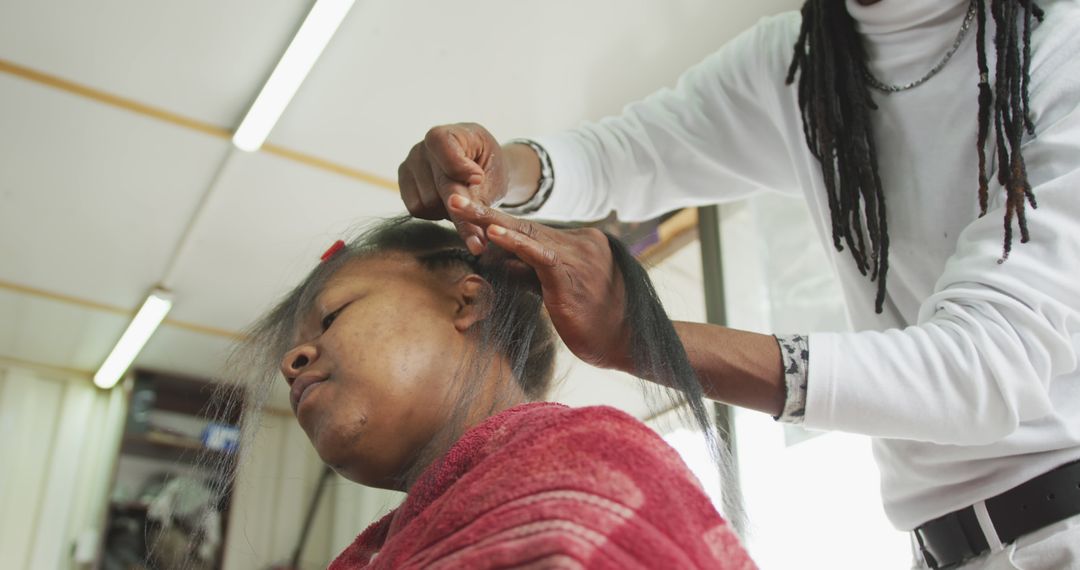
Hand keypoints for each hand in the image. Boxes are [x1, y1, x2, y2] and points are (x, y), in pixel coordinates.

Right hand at [399, 123, 507, 253]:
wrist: (478, 171)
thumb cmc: (489, 171)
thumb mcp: (492, 179)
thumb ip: (476, 195)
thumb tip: (457, 207)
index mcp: (449, 134)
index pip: (443, 146)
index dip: (459, 167)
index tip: (478, 179)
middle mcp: (423, 147)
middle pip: (439, 184)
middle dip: (460, 204)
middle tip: (478, 223)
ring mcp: (410, 164)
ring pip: (427, 202)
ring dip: (447, 209)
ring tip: (461, 200)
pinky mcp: (404, 183)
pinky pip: (417, 209)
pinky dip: (435, 213)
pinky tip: (446, 203)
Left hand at [447, 194, 632, 370]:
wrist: (627, 343)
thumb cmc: (595, 322)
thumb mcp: (557, 291)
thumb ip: (530, 273)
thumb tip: (501, 261)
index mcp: (580, 243)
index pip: (531, 228)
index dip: (497, 220)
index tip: (469, 209)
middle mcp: (582, 243)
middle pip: (526, 224)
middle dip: (486, 212)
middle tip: (454, 199)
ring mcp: (579, 258)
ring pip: (528, 234)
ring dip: (490, 221)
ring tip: (461, 209)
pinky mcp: (572, 277)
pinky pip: (540, 256)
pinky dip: (515, 244)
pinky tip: (493, 234)